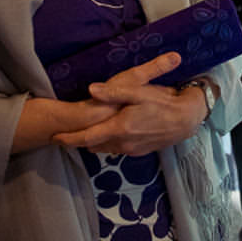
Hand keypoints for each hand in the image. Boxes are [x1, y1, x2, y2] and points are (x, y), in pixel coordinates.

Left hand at [52, 52, 205, 154]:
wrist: (186, 119)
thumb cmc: (163, 102)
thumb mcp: (138, 91)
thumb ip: (114, 92)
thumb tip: (91, 89)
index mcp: (119, 128)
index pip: (87, 138)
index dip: (69, 139)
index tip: (55, 138)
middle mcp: (123, 143)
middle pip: (93, 146)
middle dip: (79, 142)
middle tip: (65, 136)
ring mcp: (132, 149)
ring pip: (105, 149)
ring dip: (94, 143)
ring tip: (83, 135)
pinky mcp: (140, 151)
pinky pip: (117, 149)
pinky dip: (108, 144)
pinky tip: (108, 135)